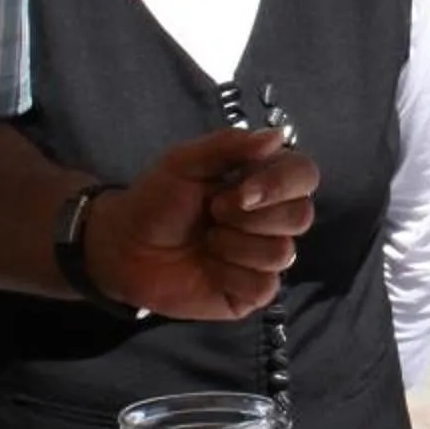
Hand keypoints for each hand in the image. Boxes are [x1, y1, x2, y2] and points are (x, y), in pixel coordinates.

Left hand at [92, 127, 318, 320]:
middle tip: (212, 213)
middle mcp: (272, 218)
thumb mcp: (184, 162)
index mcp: (263, 180)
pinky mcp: (253, 292)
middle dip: (249, 217)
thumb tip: (277, 136)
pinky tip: (210, 268)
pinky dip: (231, 274)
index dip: (281, 184)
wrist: (124, 246)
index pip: (304, 175)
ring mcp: (265, 257)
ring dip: (234, 245)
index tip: (242, 192)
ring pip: (282, 253)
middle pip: (300, 216)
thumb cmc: (157, 199)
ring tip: (206, 240)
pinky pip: (265, 286)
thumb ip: (228, 146)